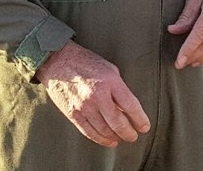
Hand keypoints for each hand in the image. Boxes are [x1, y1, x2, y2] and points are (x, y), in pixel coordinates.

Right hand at [36, 39, 150, 147]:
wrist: (58, 62)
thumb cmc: (86, 63)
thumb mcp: (109, 69)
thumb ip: (119, 88)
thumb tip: (127, 107)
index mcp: (110, 82)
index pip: (130, 105)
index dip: (139, 119)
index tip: (144, 127)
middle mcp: (98, 96)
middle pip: (118, 122)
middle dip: (129, 132)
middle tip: (134, 136)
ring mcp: (84, 107)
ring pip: (104, 130)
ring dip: (116, 137)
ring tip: (122, 138)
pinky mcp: (73, 114)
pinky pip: (89, 131)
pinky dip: (100, 139)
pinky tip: (109, 141)